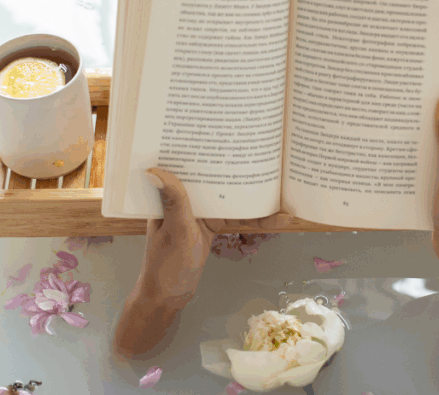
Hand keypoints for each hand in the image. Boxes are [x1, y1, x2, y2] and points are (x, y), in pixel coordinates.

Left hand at [113, 167, 289, 357]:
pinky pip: (234, 217)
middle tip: (270, 164)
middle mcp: (184, 198)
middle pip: (215, 180)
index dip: (208, 153)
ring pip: (229, 199)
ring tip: (282, 196)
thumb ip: (174, 201)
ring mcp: (198, 212)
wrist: (168, 297)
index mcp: (169, 195)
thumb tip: (156, 170)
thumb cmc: (165, 266)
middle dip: (241, 173)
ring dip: (253, 199)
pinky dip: (253, 219)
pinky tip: (276, 219)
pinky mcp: (210, 225)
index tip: (232, 142)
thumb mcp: (175, 232)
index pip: (191, 167)